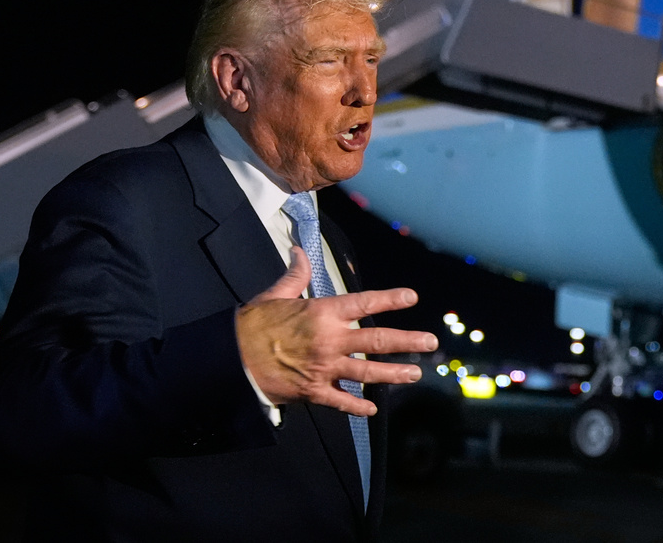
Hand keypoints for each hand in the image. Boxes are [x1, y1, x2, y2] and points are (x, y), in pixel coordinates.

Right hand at [235, 247, 437, 416]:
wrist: (232, 359)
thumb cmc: (253, 324)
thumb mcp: (275, 294)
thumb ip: (295, 275)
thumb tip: (299, 251)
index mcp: (322, 312)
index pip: (364, 303)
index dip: (389, 299)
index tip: (411, 297)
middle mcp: (330, 340)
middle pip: (377, 341)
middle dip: (407, 341)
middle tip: (430, 342)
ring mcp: (324, 368)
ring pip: (368, 373)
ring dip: (394, 374)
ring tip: (415, 374)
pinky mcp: (313, 390)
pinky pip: (342, 401)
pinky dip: (358, 407)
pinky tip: (372, 410)